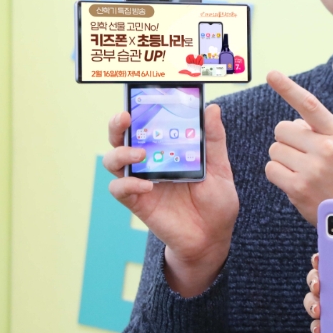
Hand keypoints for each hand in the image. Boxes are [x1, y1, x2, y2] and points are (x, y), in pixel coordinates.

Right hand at [102, 105, 238, 296]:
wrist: (213, 237)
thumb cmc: (216, 201)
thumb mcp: (220, 168)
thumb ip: (213, 140)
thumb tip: (211, 108)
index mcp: (168, 149)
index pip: (147, 124)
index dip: (139, 109)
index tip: (140, 96)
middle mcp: (149, 162)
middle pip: (121, 137)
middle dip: (118, 124)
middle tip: (127, 116)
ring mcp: (141, 181)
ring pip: (113, 160)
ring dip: (121, 152)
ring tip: (139, 153)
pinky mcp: (138, 202)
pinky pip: (120, 190)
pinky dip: (128, 184)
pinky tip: (146, 185)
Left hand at [265, 71, 332, 224]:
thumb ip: (317, 132)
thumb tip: (289, 124)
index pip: (309, 105)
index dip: (288, 88)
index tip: (271, 74)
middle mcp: (326, 147)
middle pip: (282, 129)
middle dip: (286, 142)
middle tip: (302, 158)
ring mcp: (313, 168)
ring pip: (274, 150)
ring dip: (281, 160)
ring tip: (301, 172)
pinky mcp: (299, 187)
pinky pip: (271, 169)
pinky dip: (278, 175)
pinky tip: (294, 183)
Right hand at [304, 254, 332, 332]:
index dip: (325, 255)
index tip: (320, 257)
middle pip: (321, 279)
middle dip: (314, 278)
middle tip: (318, 283)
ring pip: (317, 302)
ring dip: (312, 303)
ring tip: (319, 308)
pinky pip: (324, 329)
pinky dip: (318, 328)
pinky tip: (321, 329)